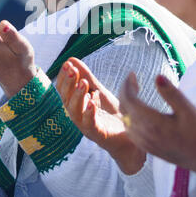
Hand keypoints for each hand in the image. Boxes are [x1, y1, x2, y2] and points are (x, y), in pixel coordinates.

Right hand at [56, 57, 145, 173]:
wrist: (131, 137)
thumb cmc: (112, 116)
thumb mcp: (100, 92)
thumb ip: (87, 78)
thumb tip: (72, 59)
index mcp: (77, 106)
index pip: (64, 91)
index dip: (64, 77)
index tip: (68, 63)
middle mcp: (79, 116)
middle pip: (66, 100)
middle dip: (68, 84)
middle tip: (72, 70)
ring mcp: (87, 127)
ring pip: (75, 112)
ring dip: (77, 96)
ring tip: (83, 83)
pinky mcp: (99, 135)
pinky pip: (90, 125)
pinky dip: (89, 113)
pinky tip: (92, 101)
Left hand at [120, 72, 195, 180]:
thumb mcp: (188, 110)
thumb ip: (171, 93)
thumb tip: (157, 76)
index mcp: (153, 123)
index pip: (129, 100)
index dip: (127, 85)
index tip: (132, 73)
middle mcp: (145, 134)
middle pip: (123, 109)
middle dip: (124, 91)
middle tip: (133, 80)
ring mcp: (145, 143)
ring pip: (124, 120)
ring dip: (125, 104)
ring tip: (135, 91)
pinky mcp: (148, 149)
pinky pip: (129, 131)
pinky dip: (128, 117)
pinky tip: (137, 111)